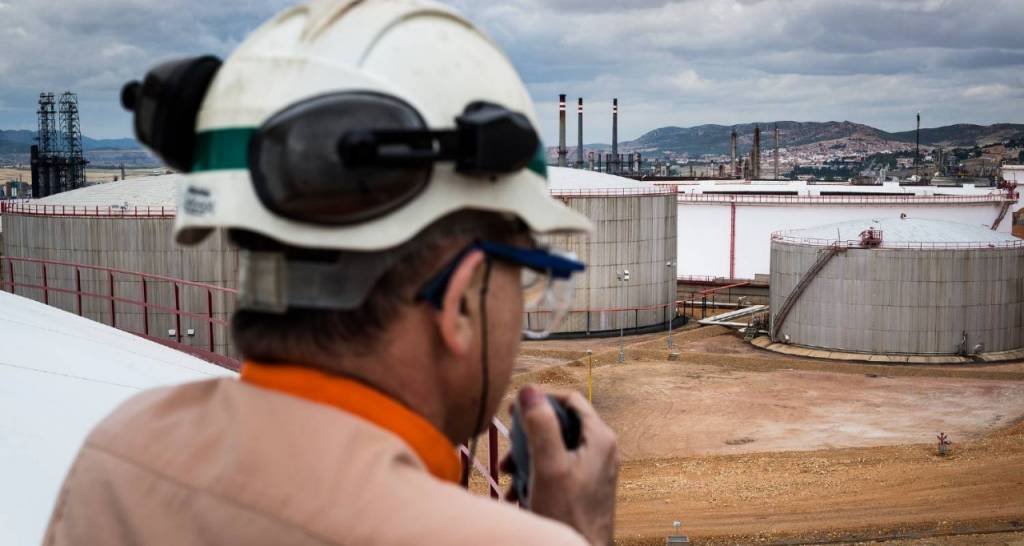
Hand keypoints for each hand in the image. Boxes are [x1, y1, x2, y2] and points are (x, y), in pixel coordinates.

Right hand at [502, 384, 617, 545]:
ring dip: (528, 459)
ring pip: (555, 449)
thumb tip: (529, 390)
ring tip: (508, 476)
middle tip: (509, 448)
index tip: (515, 407)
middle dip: (529, 436)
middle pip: (560, 425)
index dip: (542, 398)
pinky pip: (557, 469)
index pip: (570, 400)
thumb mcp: (548, 466)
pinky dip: (536, 476)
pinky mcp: (584, 486)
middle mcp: (601, 450)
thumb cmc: (568, 515)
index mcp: (600, 438)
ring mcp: (593, 469)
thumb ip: (541, 426)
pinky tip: (517, 493)